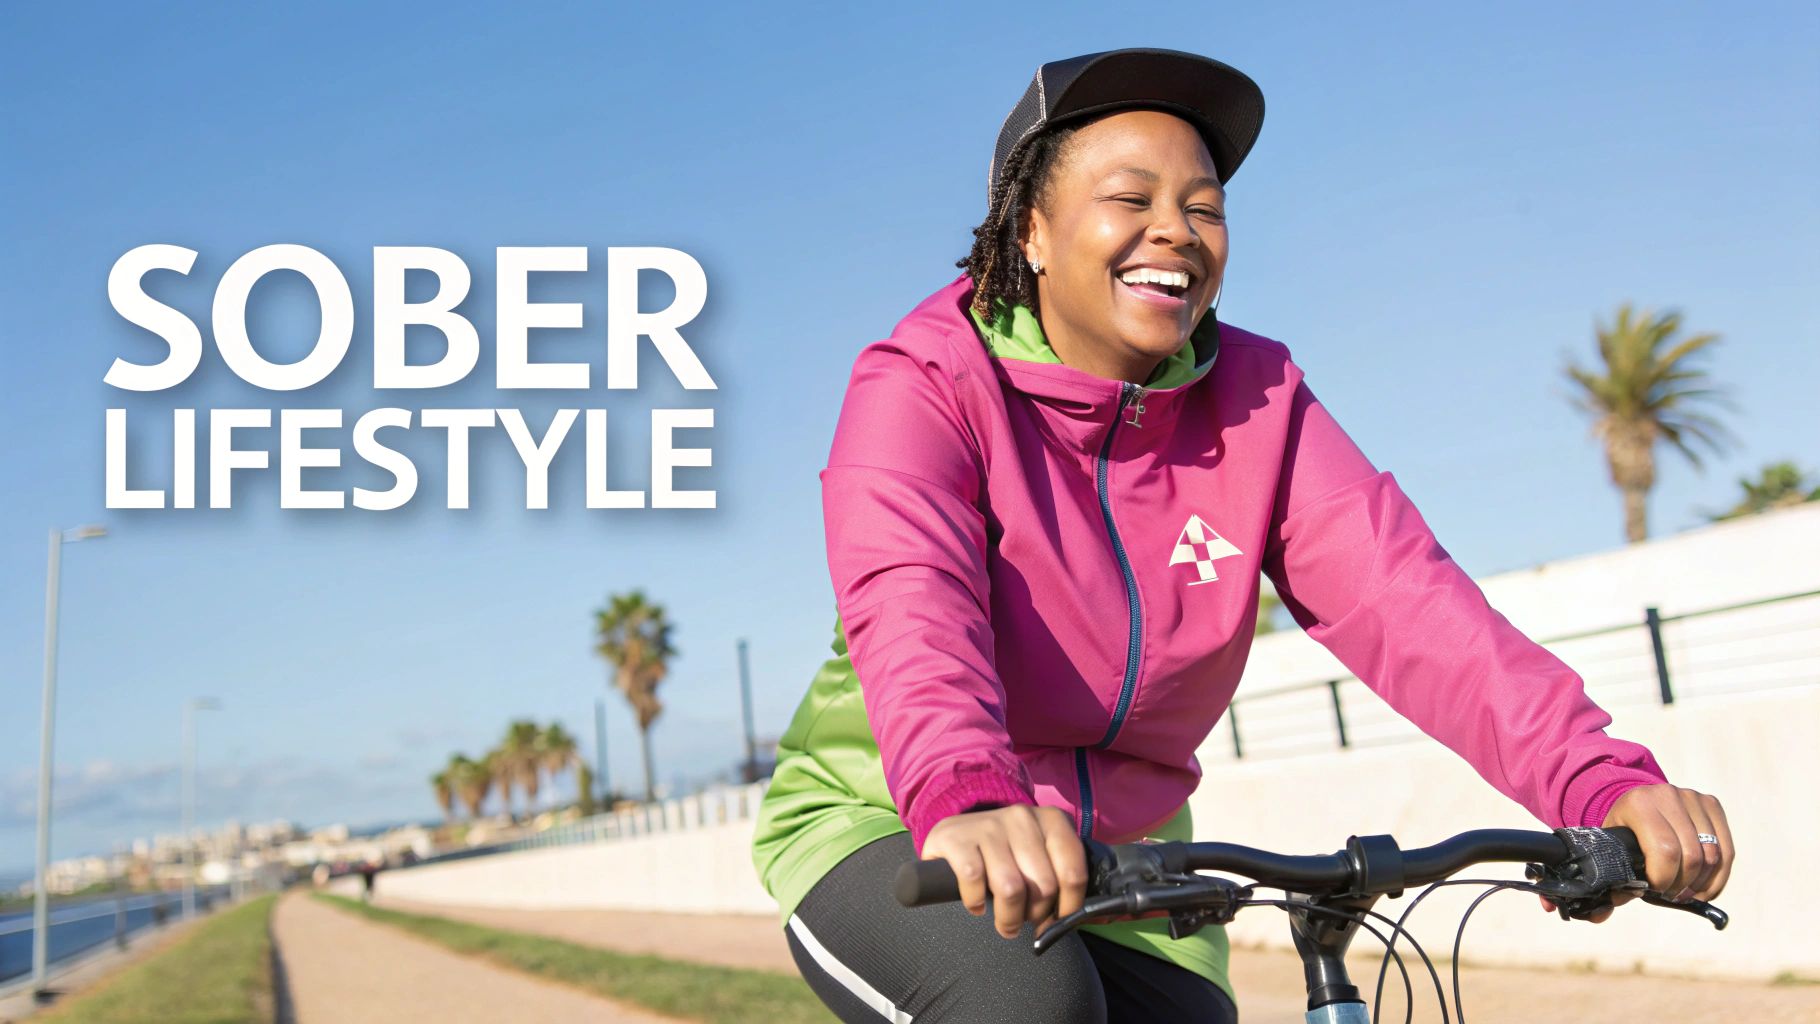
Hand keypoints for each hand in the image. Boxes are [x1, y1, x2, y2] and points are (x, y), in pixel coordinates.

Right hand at [921, 805, 1086, 938]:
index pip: (1074, 873)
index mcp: (1052, 820)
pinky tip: (976, 904)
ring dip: (1008, 918)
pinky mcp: (957, 839)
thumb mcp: (1038, 854)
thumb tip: (1077, 919)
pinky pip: (975, 882)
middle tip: (1025, 920)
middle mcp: (1022, 817)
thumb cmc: (1005, 853)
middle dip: (1036, 915)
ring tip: (1005, 922)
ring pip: (1011, 889)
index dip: (1069, 907)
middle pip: (1044, 886)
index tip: (1057, 921)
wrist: (953, 833)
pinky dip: (975, 902)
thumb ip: (1060, 876)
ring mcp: (989, 825)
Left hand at [1539, 784, 1733, 922]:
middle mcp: (1667, 795)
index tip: (1654, 891)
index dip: (1664, 879)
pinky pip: (1727, 848)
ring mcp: (1692, 797)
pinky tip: (1705, 888)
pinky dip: (1719, 875)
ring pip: (1714, 854)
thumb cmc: (1618, 833)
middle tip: (1670, 896)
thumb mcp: (1606, 850)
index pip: (1664, 850)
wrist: (1631, 799)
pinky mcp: (1711, 804)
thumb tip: (1587, 913)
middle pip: (1692, 856)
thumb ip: (1602, 882)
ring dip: (1703, 883)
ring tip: (1686, 893)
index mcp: (1637, 804)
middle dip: (1682, 884)